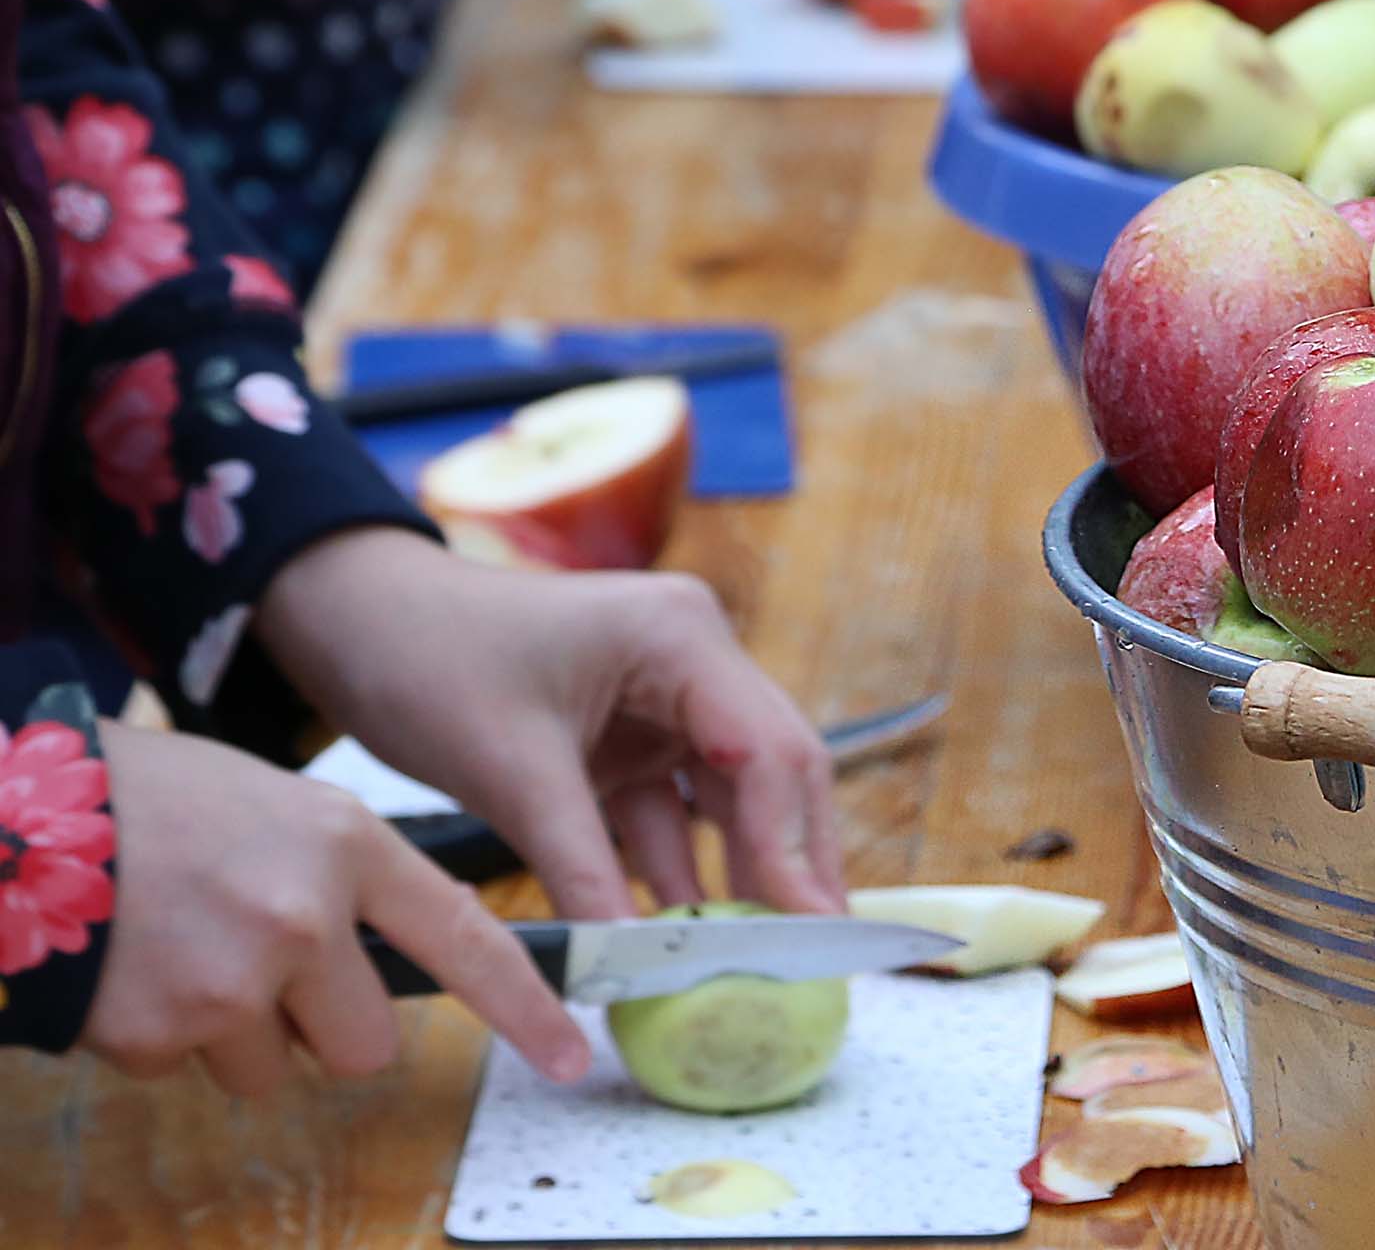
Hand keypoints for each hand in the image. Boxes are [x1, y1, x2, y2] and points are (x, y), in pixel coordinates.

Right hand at [82, 722, 592, 1093]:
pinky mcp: (157, 1031)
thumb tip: (400, 952)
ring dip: (234, 1033)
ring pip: (272, 1068)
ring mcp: (231, 979)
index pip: (465, 939)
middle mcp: (304, 917)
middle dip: (323, 1028)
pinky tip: (134, 965)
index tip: (570, 1056)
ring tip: (183, 949)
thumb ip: (350, 877)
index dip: (525, 1007)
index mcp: (346, 844)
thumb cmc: (153, 800)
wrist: (24, 815)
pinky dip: (162, 1034)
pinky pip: (185, 1069)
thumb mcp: (282, 806)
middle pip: (367, 1043)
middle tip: (265, 970)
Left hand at [254, 528, 842, 921]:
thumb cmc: (425, 658)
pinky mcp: (631, 739)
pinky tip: (687, 934)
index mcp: (682, 638)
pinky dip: (678, 870)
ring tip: (760, 957)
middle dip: (791, 863)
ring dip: (740, 874)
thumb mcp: (509, 769)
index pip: (771, 752)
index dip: (796, 846)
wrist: (351, 621)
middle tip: (811, 955)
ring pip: (734, 800)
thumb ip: (582, 866)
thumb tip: (627, 962)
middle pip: (776, 774)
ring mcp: (667, 702)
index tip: (813, 930)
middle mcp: (694, 662)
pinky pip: (674, 812)